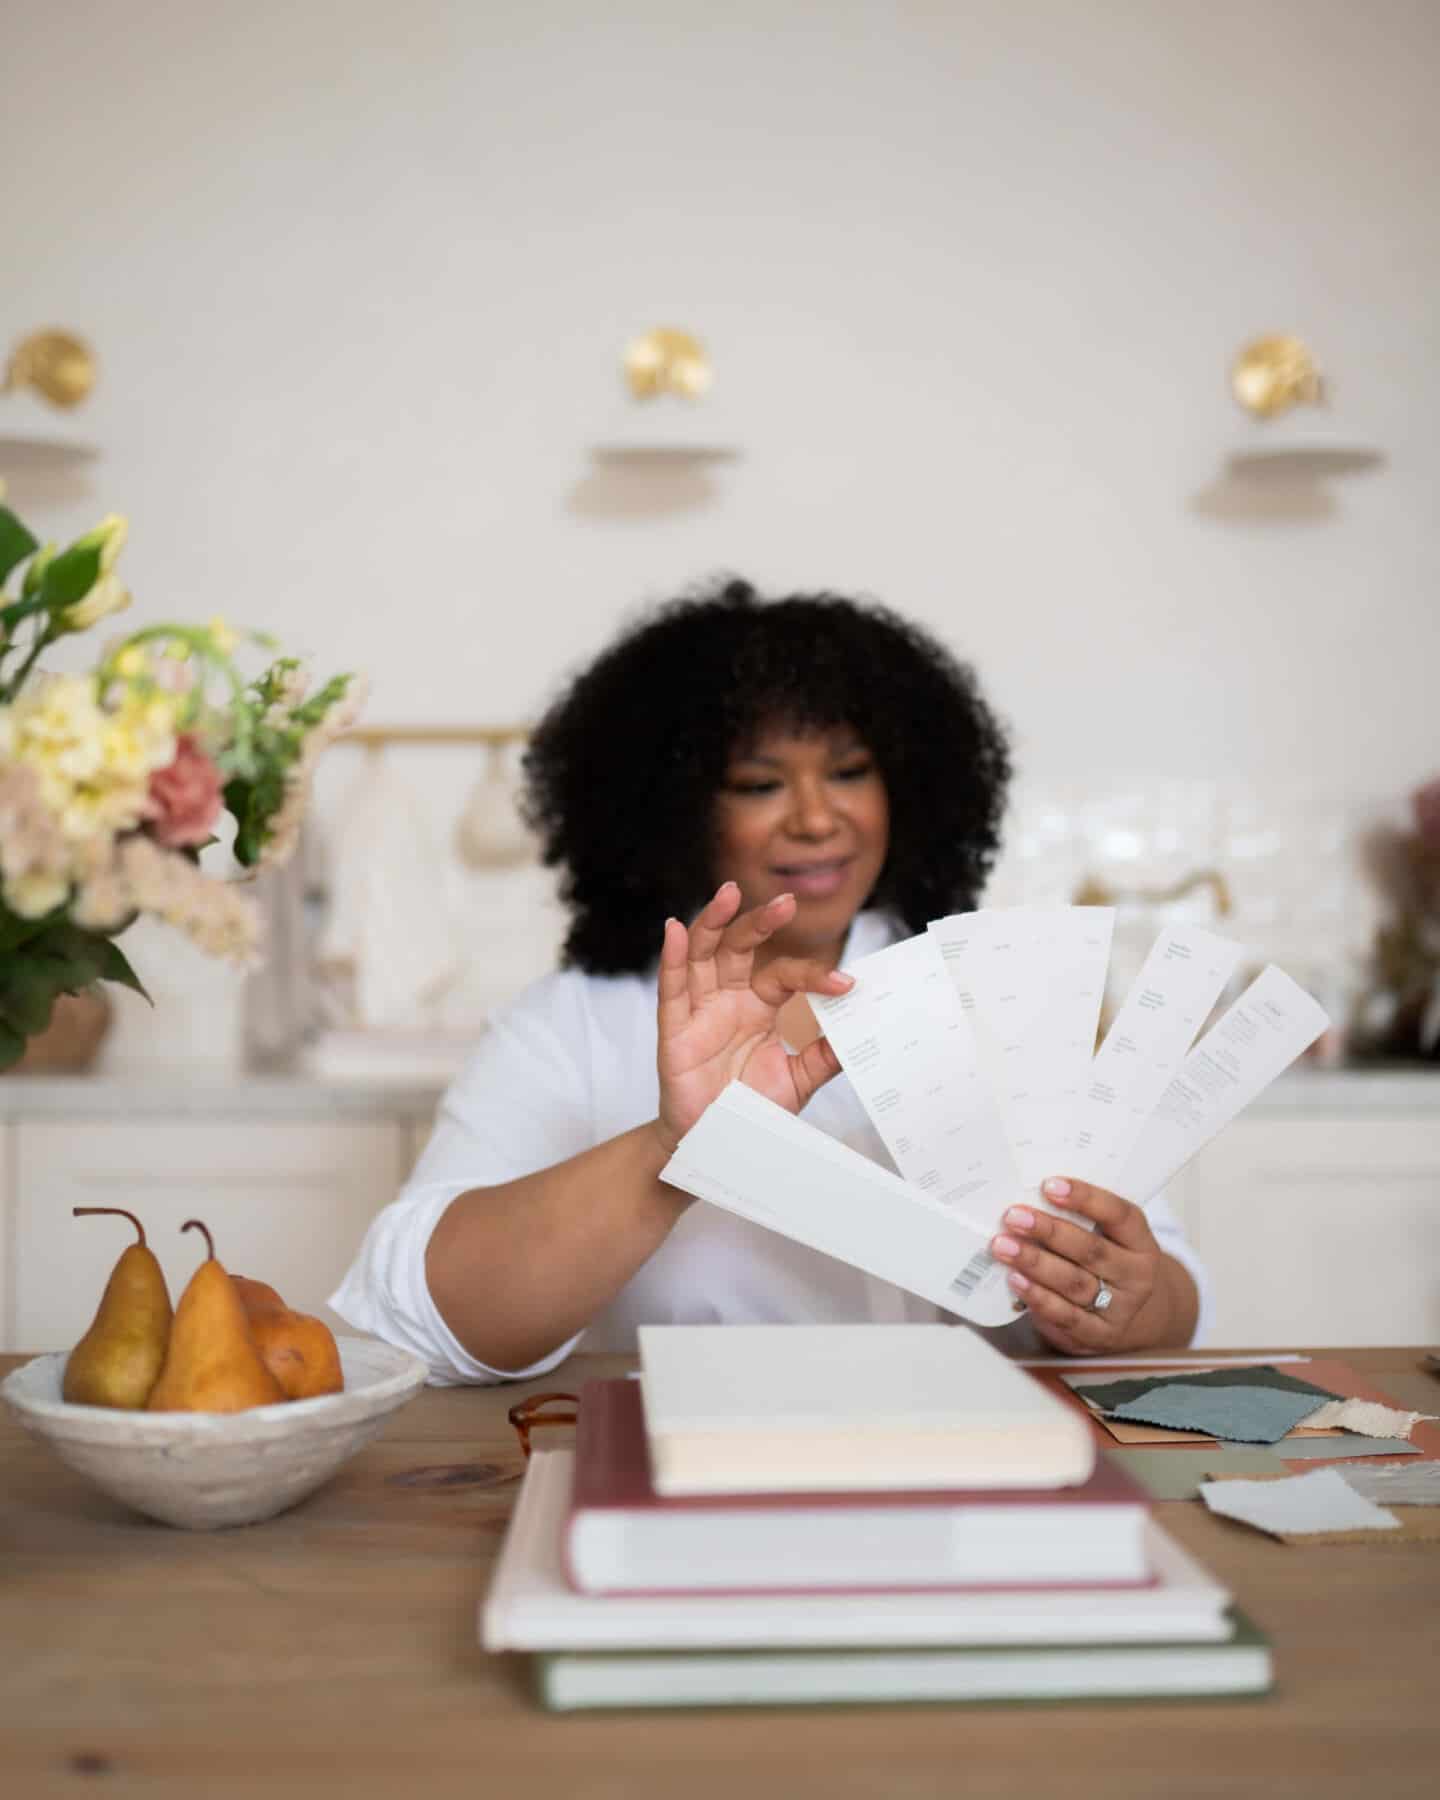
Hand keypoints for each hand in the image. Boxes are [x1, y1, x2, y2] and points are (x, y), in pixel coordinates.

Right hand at [653, 882, 851, 1155]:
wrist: (718, 1147)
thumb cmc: (751, 1110)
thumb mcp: (799, 1080)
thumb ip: (824, 1054)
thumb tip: (861, 1029)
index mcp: (759, 1007)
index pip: (785, 975)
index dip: (813, 976)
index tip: (846, 984)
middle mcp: (729, 1000)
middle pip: (740, 948)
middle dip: (761, 922)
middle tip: (787, 901)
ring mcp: (700, 1012)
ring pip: (704, 956)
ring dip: (714, 922)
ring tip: (730, 893)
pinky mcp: (675, 1031)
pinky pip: (672, 989)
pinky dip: (673, 958)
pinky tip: (677, 930)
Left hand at [988, 1178, 1195, 1353]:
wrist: (1128, 1316)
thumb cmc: (1106, 1264)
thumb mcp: (1107, 1239)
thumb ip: (1079, 1219)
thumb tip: (1028, 1196)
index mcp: (1141, 1244)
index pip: (1119, 1215)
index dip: (1085, 1198)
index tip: (1048, 1185)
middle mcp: (1135, 1277)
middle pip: (1091, 1250)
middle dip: (1049, 1231)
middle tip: (1014, 1217)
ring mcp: (1119, 1309)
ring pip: (1074, 1283)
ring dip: (1035, 1262)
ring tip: (1004, 1246)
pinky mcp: (1097, 1335)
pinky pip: (1065, 1316)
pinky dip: (1038, 1297)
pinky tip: (1016, 1279)